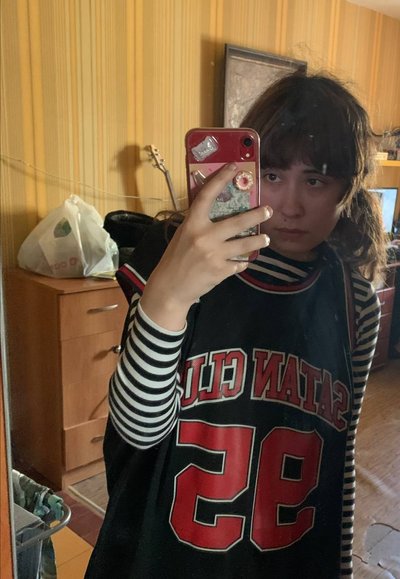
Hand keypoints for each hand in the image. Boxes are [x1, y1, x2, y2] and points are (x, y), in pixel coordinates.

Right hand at [140, 163, 271, 329]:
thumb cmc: (175, 259)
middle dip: (256, 215)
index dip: (221, 179)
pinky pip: (239, 263)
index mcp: (192, 224)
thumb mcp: (183, 235)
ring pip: (245, 244)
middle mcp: (204, 236)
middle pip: (237, 222)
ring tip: (266, 239)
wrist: (170, 288)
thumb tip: (220, 214)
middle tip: (268, 210)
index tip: (234, 167)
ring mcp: (214, 254)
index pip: (207, 196)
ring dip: (259, 241)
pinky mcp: (221, 271)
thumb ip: (199, 225)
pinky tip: (243, 261)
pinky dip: (242, 262)